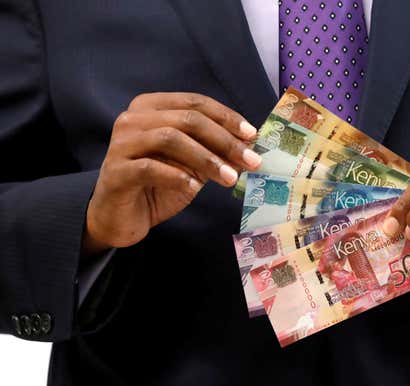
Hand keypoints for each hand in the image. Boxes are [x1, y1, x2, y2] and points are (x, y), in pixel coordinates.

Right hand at [83, 92, 261, 255]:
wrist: (122, 217)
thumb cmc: (159, 186)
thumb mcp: (193, 166)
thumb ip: (216, 152)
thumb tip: (250, 146)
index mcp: (152, 108)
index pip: (195, 102)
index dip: (227, 117)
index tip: (252, 135)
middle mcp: (133, 119)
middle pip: (187, 119)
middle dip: (224, 140)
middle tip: (251, 160)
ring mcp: (121, 144)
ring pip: (170, 139)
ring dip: (206, 159)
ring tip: (229, 178)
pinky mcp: (116, 172)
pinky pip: (150, 167)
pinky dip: (177, 176)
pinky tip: (194, 188)